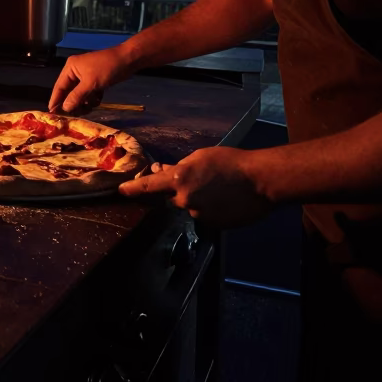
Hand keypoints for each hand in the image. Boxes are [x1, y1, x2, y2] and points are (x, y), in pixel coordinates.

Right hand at [48, 46, 131, 113]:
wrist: (128, 60)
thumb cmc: (107, 68)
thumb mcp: (90, 83)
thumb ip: (76, 96)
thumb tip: (64, 108)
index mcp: (70, 68)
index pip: (59, 86)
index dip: (55, 100)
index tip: (51, 114)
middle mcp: (75, 72)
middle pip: (69, 92)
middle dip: (73, 103)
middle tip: (75, 115)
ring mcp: (86, 77)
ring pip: (79, 95)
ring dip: (84, 102)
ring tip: (90, 107)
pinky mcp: (95, 82)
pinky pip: (89, 94)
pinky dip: (92, 99)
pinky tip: (98, 100)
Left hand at [119, 147, 271, 227]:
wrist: (260, 181)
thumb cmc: (230, 162)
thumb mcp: (200, 157)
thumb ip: (179, 166)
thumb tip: (161, 170)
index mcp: (179, 180)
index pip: (149, 186)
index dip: (133, 189)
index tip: (121, 191)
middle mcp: (185, 200)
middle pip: (172, 197)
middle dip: (180, 190)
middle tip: (201, 179)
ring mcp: (199, 215)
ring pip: (190, 206)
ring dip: (197, 199)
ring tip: (219, 188)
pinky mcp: (213, 225)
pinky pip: (204, 215)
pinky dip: (210, 208)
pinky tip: (225, 199)